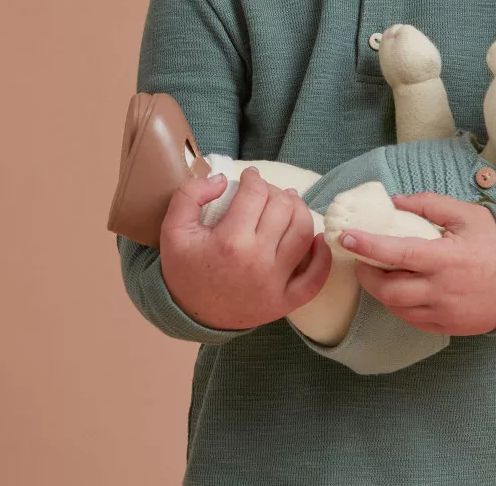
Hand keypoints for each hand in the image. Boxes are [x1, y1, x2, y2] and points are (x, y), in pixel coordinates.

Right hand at [160, 167, 332, 330]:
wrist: (188, 317)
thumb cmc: (184, 270)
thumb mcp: (173, 230)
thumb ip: (190, 195)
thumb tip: (223, 179)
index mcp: (229, 242)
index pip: (255, 194)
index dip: (254, 179)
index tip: (250, 177)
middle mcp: (257, 261)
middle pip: (282, 207)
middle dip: (275, 190)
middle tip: (265, 192)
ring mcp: (275, 283)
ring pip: (302, 232)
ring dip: (300, 210)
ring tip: (289, 204)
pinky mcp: (285, 302)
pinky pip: (315, 278)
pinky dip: (322, 256)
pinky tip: (316, 239)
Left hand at [338, 192, 495, 334]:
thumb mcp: (467, 214)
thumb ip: (429, 204)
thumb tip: (396, 201)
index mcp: (444, 259)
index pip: (395, 253)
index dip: (367, 246)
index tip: (347, 237)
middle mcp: (441, 290)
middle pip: (388, 290)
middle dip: (367, 275)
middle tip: (363, 258)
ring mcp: (445, 313)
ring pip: (398, 308)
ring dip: (382, 291)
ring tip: (381, 272)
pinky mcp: (449, 327)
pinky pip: (414, 320)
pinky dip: (401, 305)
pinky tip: (403, 289)